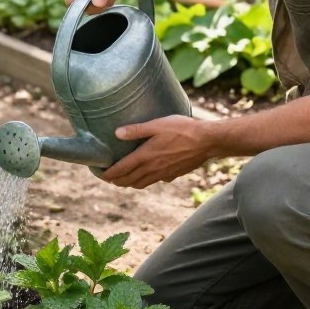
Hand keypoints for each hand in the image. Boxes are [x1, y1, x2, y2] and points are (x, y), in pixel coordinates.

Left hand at [100, 115, 214, 188]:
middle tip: (110, 179)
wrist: (208, 141)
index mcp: (145, 157)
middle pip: (130, 181)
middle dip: (118, 181)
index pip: (122, 169)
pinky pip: (156, 181)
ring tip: (125, 180)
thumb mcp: (157, 124)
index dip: (110, 174)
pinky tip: (149, 175)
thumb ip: (137, 130)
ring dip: (131, 184)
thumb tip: (117, 133)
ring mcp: (164, 174)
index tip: (102, 175)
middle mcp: (153, 168)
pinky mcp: (174, 174)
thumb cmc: (183, 129)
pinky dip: (147, 181)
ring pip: (142, 184)